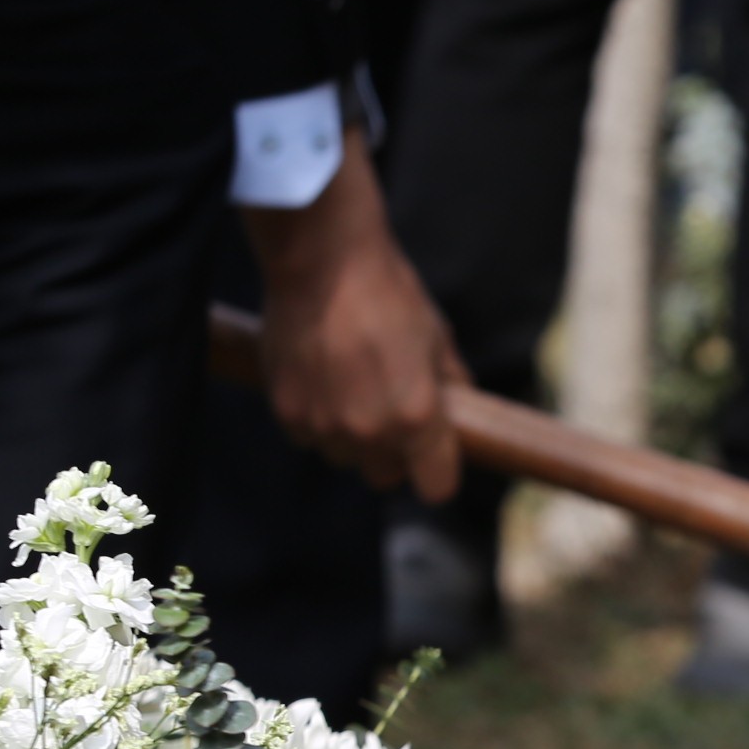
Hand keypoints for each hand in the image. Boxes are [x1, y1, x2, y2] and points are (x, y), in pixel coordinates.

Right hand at [243, 132, 465, 500]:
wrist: (322, 260)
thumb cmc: (389, 294)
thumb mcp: (438, 338)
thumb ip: (451, 386)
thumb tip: (461, 409)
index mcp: (418, 420)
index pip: (436, 488)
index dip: (438, 474)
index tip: (434, 459)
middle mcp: (371, 433)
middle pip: (385, 476)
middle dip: (391, 453)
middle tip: (389, 412)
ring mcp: (325, 426)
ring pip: (343, 457)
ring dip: (350, 436)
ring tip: (350, 387)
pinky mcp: (287, 413)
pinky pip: (308, 436)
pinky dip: (315, 418)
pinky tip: (320, 378)